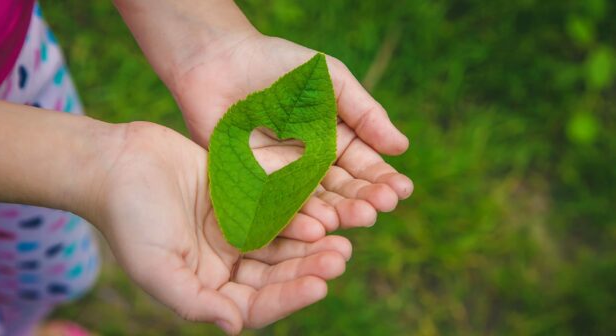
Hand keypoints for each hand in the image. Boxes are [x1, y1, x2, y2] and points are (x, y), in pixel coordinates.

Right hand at [92, 122, 351, 333]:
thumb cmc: (128, 218)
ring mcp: (236, 228)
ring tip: (341, 237)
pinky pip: (275, 207)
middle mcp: (226, 262)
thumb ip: (194, 301)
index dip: (289, 297)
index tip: (320, 287)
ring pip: (282, 241)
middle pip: (277, 273)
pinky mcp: (241, 197)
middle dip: (308, 268)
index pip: (256, 303)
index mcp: (208, 286)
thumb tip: (233, 327)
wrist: (116, 163)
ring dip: (311, 242)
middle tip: (340, 258)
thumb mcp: (155, 268)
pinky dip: (297, 210)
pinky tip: (320, 209)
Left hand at [172, 34, 413, 232]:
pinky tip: (317, 226)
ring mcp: (283, 178)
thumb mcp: (331, 80)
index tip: (401, 190)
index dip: (382, 179)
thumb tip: (401, 147)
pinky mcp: (253, 186)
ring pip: (314, 203)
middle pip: (342, 190)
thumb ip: (364, 113)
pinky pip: (276, 206)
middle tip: (380, 209)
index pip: (364, 167)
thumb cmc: (278, 64)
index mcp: (336, 141)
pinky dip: (296, 219)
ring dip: (337, 214)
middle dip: (363, 200)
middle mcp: (312, 165)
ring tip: (357, 219)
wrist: (220, 61)